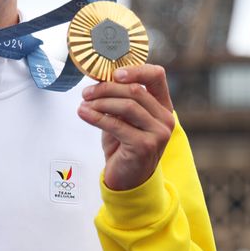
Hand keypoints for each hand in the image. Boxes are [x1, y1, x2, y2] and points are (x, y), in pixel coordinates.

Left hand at [78, 64, 174, 190]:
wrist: (127, 180)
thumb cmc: (124, 145)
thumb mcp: (123, 118)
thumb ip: (119, 99)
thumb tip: (100, 78)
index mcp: (163, 106)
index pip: (156, 76)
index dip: (135, 70)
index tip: (114, 74)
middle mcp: (166, 118)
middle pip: (136, 90)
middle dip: (107, 88)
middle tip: (87, 92)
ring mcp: (158, 133)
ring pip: (127, 105)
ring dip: (100, 102)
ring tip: (84, 104)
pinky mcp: (145, 146)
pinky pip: (116, 125)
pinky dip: (96, 117)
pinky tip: (84, 113)